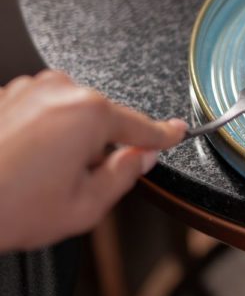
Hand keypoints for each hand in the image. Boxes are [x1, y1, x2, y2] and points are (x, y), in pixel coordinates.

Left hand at [0, 71, 186, 251]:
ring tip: (42, 178)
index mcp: (88, 113)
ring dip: (71, 143)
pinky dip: (45, 137)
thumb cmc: (6, 205)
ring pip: (74, 116)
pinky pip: (46, 113)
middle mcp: (60, 91)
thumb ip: (125, 175)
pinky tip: (25, 166)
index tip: (176, 132)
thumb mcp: (85, 206)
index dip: (164, 134)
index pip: (141, 125)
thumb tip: (139, 159)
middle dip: (100, 149)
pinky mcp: (8, 94)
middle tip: (75, 184)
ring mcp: (30, 89)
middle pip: (105, 120)